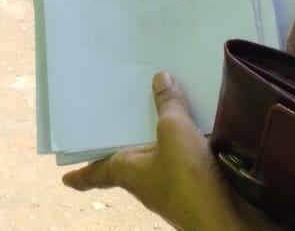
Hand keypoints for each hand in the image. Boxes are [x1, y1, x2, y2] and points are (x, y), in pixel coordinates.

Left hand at [63, 73, 266, 230]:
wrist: (228, 220)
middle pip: (128, 162)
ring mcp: (172, 189)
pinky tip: (198, 129)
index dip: (82, 175)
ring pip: (158, 161)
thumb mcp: (175, 131)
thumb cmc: (189, 180)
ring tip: (160, 114)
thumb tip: (160, 79)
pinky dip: (186, 146)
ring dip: (158, 142)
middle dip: (124, 144)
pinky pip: (185, 163)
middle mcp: (146, 184)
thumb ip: (168, 104)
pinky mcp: (198, 190)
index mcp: (128, 171)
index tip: (65, 179)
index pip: (97, 173)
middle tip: (116, 124)